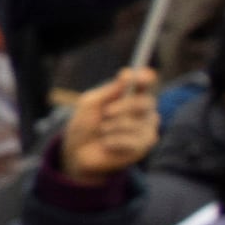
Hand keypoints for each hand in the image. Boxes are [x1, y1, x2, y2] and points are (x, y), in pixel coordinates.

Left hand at [51, 63, 161, 184]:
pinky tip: (107, 144)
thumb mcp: (90, 104)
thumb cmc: (85, 124)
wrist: (78, 151)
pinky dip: (113, 141)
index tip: (140, 77)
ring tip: (102, 131)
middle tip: (107, 112)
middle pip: (146, 102)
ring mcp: (146, 127)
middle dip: (124, 106)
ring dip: (112, 127)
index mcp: (131, 95)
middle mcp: (144, 109)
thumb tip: (128, 73)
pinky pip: (132, 141)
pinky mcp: (144, 145)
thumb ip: (109, 91)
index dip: (145, 78)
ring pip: (135, 123)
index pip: (145, 83)